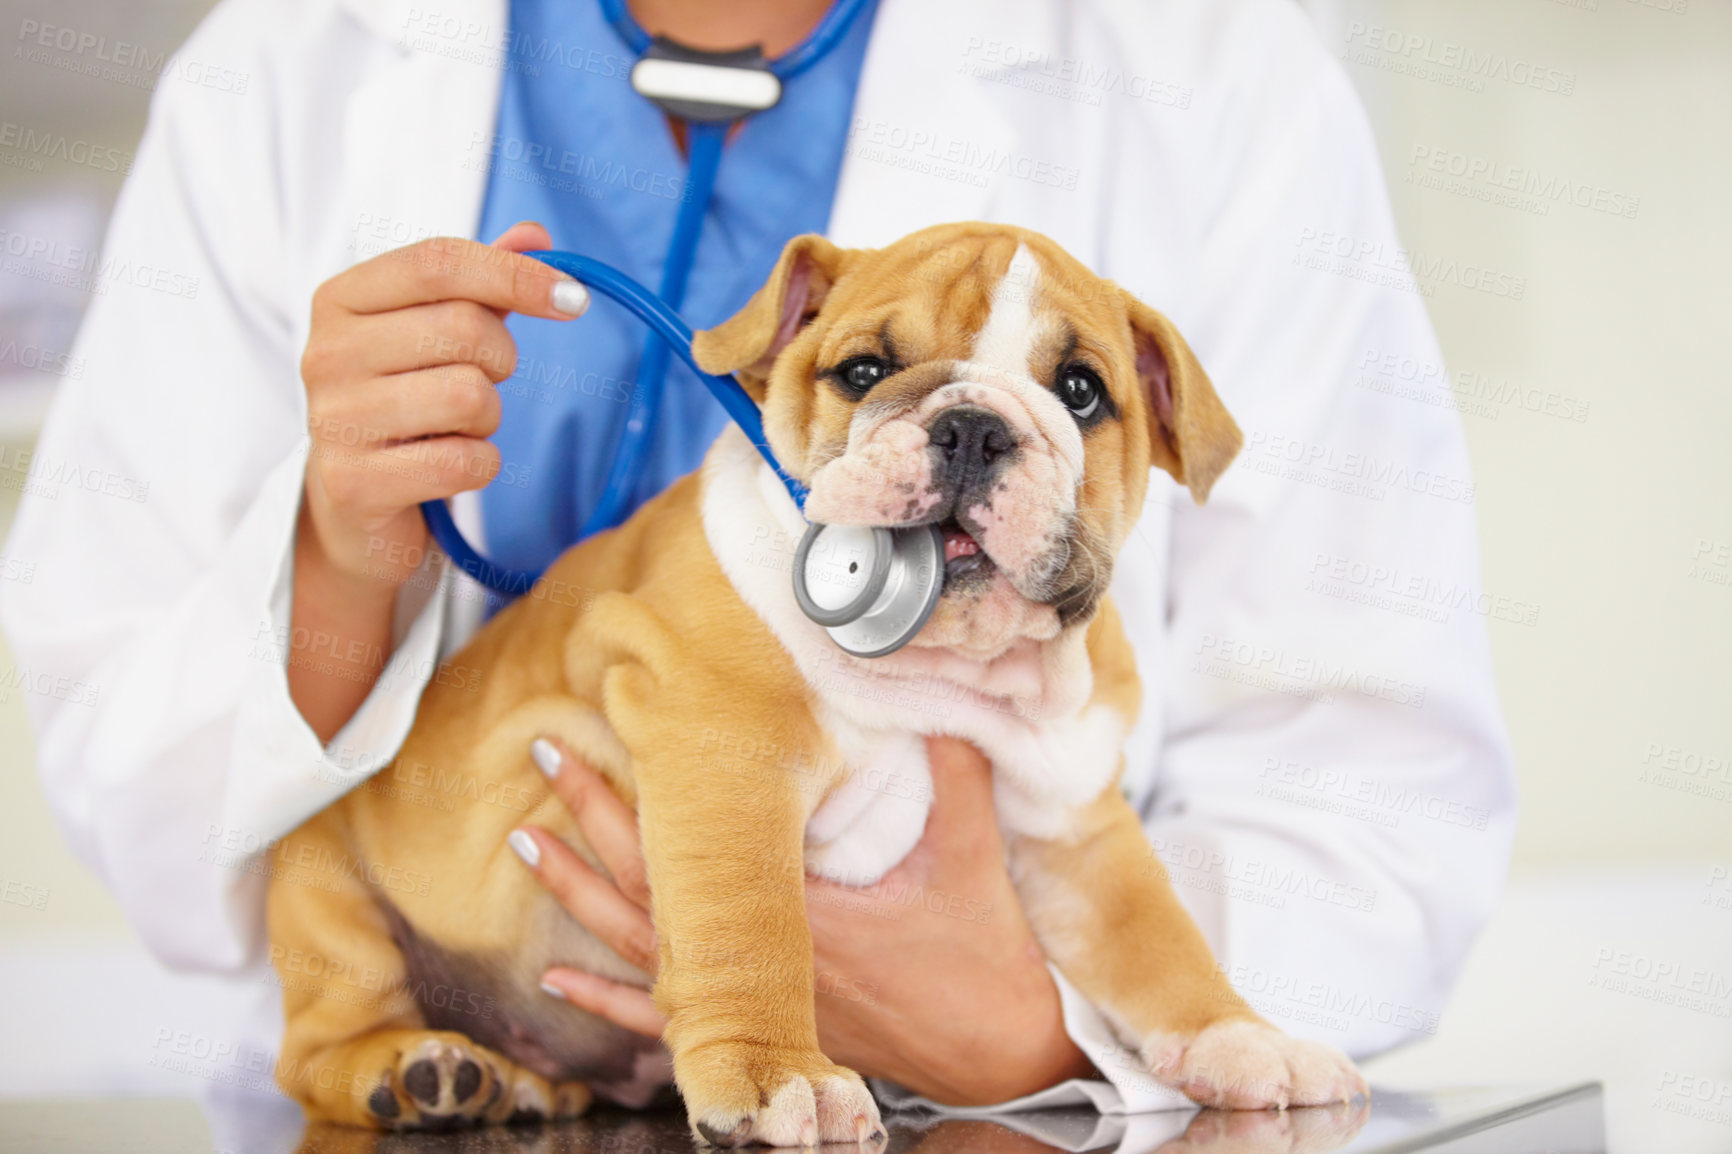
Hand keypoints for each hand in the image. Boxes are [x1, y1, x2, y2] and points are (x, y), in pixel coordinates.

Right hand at [288, 222, 584, 739]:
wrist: (352, 505)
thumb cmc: (403, 402)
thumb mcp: (434, 331)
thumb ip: (483, 281)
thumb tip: (537, 237)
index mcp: (341, 298)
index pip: (440, 261)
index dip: (515, 274)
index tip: (572, 299)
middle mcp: (326, 352)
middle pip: (466, 328)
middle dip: (501, 360)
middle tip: (482, 381)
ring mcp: (334, 419)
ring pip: (470, 396)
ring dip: (488, 417)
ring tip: (457, 427)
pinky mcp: (355, 483)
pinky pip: (465, 463)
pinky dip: (480, 465)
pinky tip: (449, 465)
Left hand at [514, 736, 1094, 1106]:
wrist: (1000, 1053)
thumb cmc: (985, 959)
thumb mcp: (972, 858)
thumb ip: (954, 775)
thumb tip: (941, 701)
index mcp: (802, 908)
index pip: (698, 847)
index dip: (644, 792)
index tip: (605, 730)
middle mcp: (760, 960)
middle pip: (652, 886)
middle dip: (592, 820)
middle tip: (545, 756)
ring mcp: (754, 1003)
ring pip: (642, 951)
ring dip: (580, 897)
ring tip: (526, 847)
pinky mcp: (762, 1031)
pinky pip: (666, 1023)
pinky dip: (607, 1005)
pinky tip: (560, 985)